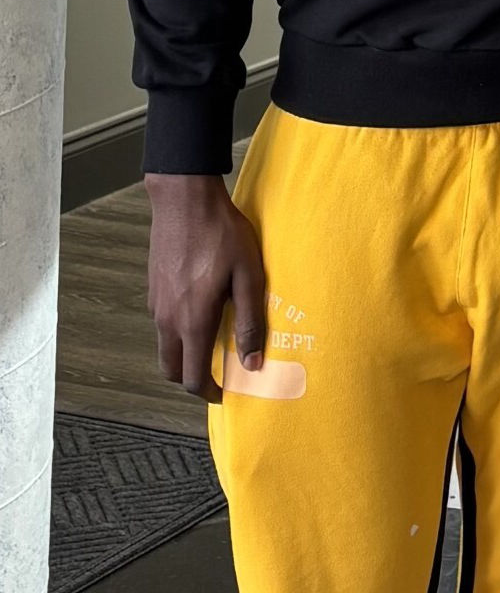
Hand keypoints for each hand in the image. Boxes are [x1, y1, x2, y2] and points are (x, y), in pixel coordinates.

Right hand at [146, 174, 266, 401]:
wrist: (184, 199)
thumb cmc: (221, 234)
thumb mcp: (248, 276)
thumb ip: (250, 322)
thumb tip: (253, 363)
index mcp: (192, 321)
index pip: (193, 377)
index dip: (209, 392)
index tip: (226, 393)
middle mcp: (167, 318)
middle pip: (171, 368)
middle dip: (192, 380)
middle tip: (217, 376)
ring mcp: (156, 303)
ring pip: (165, 345)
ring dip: (185, 354)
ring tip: (215, 343)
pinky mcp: (153, 287)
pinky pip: (163, 322)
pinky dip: (178, 332)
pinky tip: (202, 313)